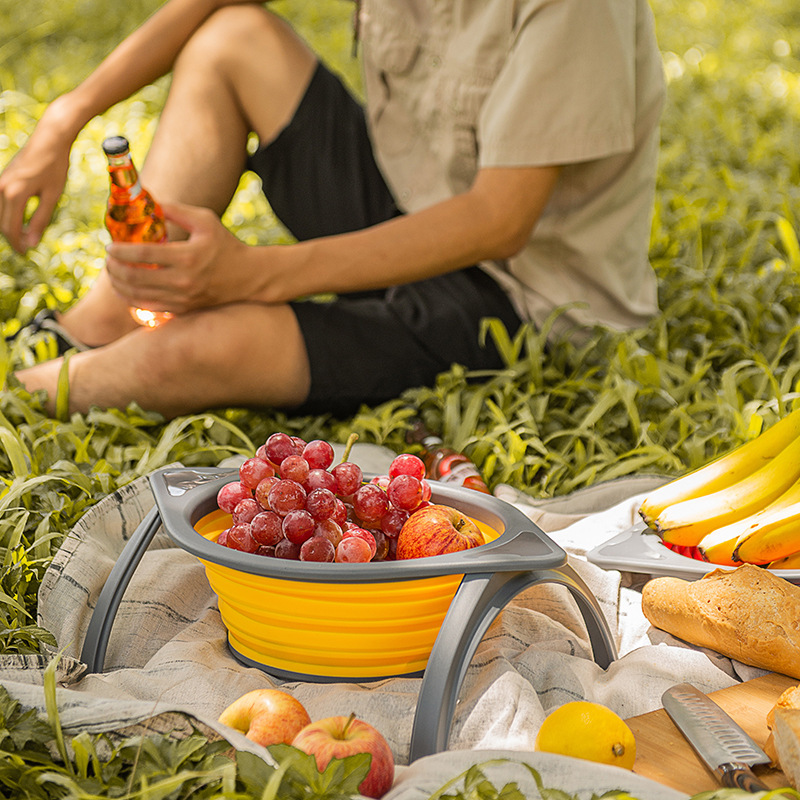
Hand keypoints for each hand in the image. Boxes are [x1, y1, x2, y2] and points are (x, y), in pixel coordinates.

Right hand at [0, 104, 72, 252]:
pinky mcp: (1, 178)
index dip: (17, 244)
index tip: (26, 254)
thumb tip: (31, 243)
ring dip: (9, 227)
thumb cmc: (55, 167)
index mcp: (13, 195)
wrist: (49, 139)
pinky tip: (21, 221)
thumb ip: (40, 220)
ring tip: (25, 237)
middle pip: (1, 223)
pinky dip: (8, 215)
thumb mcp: (52, 196)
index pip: (10, 229)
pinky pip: (0, 203)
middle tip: (26, 249)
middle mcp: (0, 188)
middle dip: (12, 238)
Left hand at [104, 201, 255, 313]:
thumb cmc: (225, 245)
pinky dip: (131, 299)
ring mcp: (183, 299)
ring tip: (113, 273)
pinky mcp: (183, 309)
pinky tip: (124, 289)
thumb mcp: (205, 220)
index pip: (143, 254)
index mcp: (188, 257)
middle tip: (108, 259)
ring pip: (138, 295)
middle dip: (114, 268)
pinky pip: (149, 307)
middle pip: (135, 277)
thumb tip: (147, 201)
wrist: (247, 277)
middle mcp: (184, 281)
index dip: (121, 251)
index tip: (110, 246)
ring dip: (119, 284)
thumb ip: (175, 210)